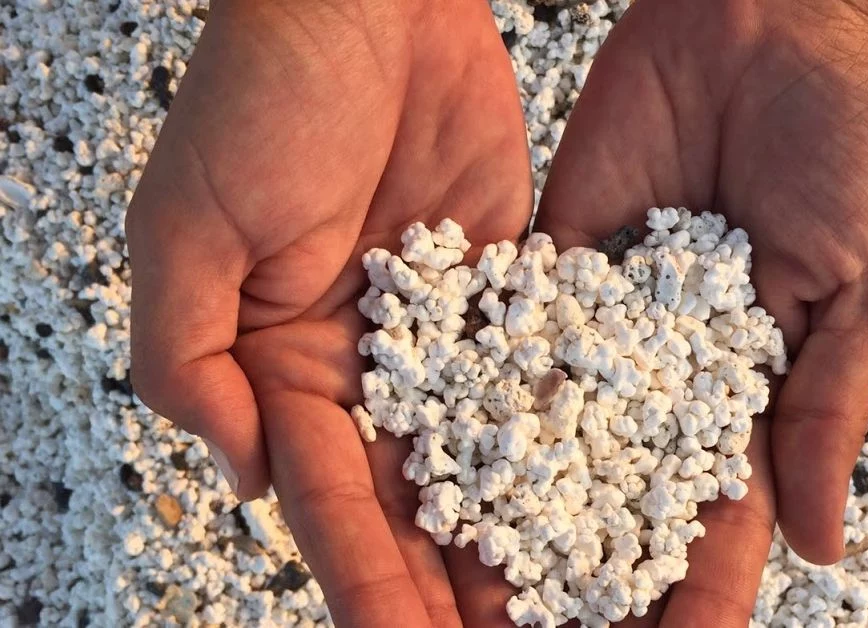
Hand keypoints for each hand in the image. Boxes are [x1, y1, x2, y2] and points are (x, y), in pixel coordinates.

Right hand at [127, 1, 533, 624]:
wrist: (361, 8)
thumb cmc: (259, 98)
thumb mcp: (186, 234)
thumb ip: (193, 365)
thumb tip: (246, 480)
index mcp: (281, 369)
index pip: (330, 502)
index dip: (370, 584)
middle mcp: (366, 366)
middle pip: (414, 501)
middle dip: (452, 585)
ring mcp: (442, 333)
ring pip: (483, 455)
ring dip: (516, 534)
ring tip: (563, 606)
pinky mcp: (505, 287)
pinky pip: (533, 376)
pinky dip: (563, 439)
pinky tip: (599, 496)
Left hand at [537, 0, 867, 623]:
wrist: (771, 20)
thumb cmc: (848, 144)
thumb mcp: (861, 288)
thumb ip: (822, 411)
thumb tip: (814, 544)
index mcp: (750, 385)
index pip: (717, 511)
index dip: (691, 586)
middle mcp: (665, 365)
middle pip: (618, 486)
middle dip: (585, 562)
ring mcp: (604, 315)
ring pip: (553, 425)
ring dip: (517, 502)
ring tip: (475, 577)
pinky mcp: (553, 257)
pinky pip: (512, 332)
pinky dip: (478, 392)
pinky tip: (440, 457)